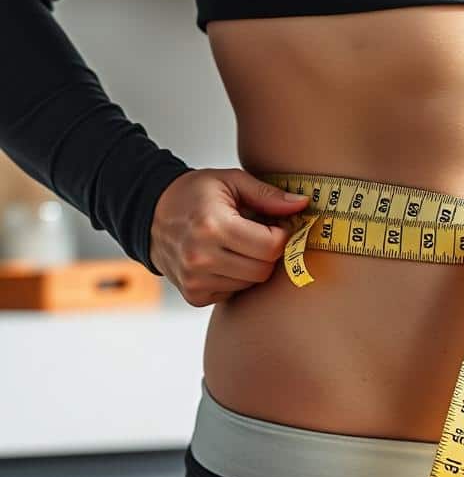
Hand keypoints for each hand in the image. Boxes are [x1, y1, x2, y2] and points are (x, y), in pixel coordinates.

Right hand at [149, 168, 309, 305]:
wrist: (149, 213)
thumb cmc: (193, 194)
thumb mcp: (231, 182)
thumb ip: (268, 195)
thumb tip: (302, 204)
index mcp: (213, 226)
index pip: (271, 247)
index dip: (281, 236)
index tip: (274, 226)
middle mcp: (201, 257)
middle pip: (264, 269)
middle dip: (268, 252)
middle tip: (256, 235)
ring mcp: (195, 280)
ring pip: (251, 284)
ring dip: (252, 266)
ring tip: (235, 244)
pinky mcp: (194, 295)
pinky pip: (234, 293)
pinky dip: (235, 278)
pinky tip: (223, 259)